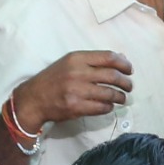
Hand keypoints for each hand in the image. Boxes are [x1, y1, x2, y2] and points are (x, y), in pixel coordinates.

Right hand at [10, 50, 134, 132]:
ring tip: (122, 98)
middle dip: (126, 82)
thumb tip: (120, 58)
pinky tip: (109, 106)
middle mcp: (78, 72)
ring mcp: (77, 90)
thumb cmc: (53, 79)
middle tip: (129, 87)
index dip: (124, 64)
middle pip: (113, 76)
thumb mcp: (70, 63)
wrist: (34, 99)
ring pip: (110, 93)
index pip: (109, 57)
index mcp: (77, 58)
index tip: (129, 70)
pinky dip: (109, 107)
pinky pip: (102, 107)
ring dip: (120, 97)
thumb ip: (93, 60)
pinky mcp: (76, 107)